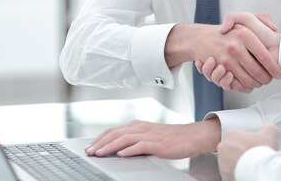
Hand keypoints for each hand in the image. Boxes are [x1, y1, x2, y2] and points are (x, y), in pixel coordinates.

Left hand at [85, 119, 220, 158]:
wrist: (191, 137)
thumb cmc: (170, 138)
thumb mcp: (149, 136)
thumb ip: (134, 140)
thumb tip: (117, 149)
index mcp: (138, 125)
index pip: (113, 130)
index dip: (100, 138)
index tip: (89, 146)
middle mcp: (141, 127)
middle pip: (115, 133)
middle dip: (100, 142)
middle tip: (89, 151)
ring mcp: (149, 134)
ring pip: (124, 138)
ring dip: (109, 146)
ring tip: (99, 153)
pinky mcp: (157, 143)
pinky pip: (140, 146)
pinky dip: (129, 150)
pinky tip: (121, 155)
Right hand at [195, 13, 280, 91]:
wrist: (200, 37)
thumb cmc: (226, 31)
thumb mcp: (243, 19)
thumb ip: (261, 19)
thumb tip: (274, 28)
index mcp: (245, 34)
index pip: (264, 56)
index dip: (274, 68)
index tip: (279, 73)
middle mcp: (235, 46)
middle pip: (257, 71)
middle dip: (266, 79)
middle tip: (269, 80)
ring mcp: (226, 58)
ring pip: (247, 80)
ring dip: (255, 84)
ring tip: (259, 82)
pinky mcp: (219, 68)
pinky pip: (236, 83)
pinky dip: (243, 87)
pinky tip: (247, 83)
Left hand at [217, 123, 278, 180]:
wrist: (258, 172)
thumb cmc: (261, 153)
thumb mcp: (270, 133)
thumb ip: (268, 127)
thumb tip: (269, 126)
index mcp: (231, 134)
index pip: (237, 134)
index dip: (247, 139)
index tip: (253, 144)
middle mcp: (223, 147)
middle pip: (232, 147)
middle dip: (240, 151)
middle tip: (252, 155)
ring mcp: (222, 162)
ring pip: (229, 160)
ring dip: (237, 162)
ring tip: (249, 165)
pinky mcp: (224, 174)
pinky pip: (229, 172)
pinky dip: (236, 172)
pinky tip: (245, 172)